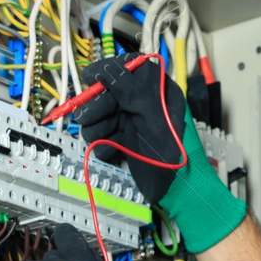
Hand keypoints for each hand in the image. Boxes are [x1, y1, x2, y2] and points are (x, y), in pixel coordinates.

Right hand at [75, 55, 246, 252]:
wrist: (174, 192)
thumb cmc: (170, 154)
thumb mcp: (152, 118)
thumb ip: (130, 90)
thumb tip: (108, 69)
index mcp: (158, 90)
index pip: (129, 68)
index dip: (107, 71)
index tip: (89, 77)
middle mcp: (144, 103)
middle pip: (109, 93)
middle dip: (98, 107)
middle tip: (87, 119)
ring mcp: (133, 122)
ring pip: (102, 115)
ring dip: (96, 128)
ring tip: (103, 140)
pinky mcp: (124, 140)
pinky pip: (104, 135)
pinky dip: (102, 144)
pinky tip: (110, 152)